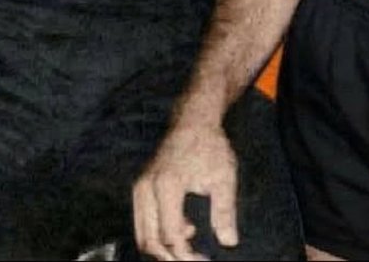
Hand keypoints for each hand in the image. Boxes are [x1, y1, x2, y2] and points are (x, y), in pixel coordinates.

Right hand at [132, 117, 238, 260]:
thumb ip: (224, 212)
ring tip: (191, 249)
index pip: (170, 235)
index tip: (206, 260)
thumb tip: (228, 241)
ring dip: (163, 248)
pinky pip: (143, 221)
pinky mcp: (141, 186)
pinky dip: (159, 233)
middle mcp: (146, 187)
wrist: (192, 120)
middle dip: (171, 258)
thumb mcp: (223, 178)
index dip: (187, 255)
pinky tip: (186, 228)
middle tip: (196, 260)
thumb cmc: (209, 146)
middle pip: (149, 240)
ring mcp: (140, 186)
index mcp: (166, 186)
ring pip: (142, 232)